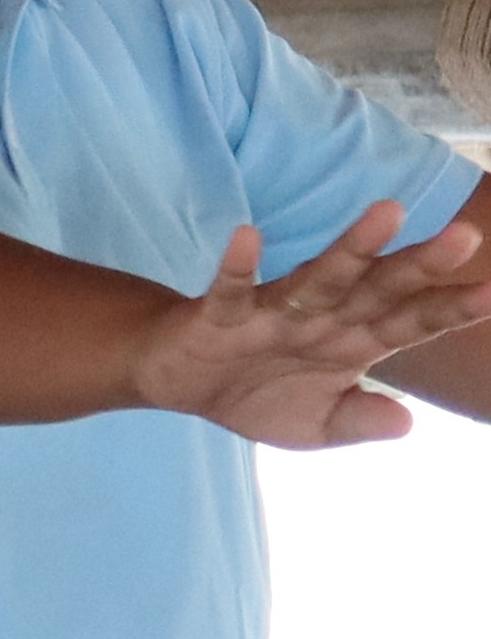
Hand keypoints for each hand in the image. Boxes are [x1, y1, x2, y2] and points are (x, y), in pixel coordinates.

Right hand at [127, 206, 490, 449]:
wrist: (176, 383)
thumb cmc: (254, 393)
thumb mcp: (312, 425)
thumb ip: (358, 419)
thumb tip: (407, 421)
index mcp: (351, 343)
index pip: (410, 324)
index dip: (450, 310)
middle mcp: (322, 319)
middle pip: (378, 289)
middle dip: (419, 266)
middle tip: (465, 236)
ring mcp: (273, 313)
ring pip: (319, 278)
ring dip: (352, 248)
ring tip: (389, 213)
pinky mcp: (220, 314)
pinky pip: (232, 289)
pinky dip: (238, 265)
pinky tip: (247, 235)